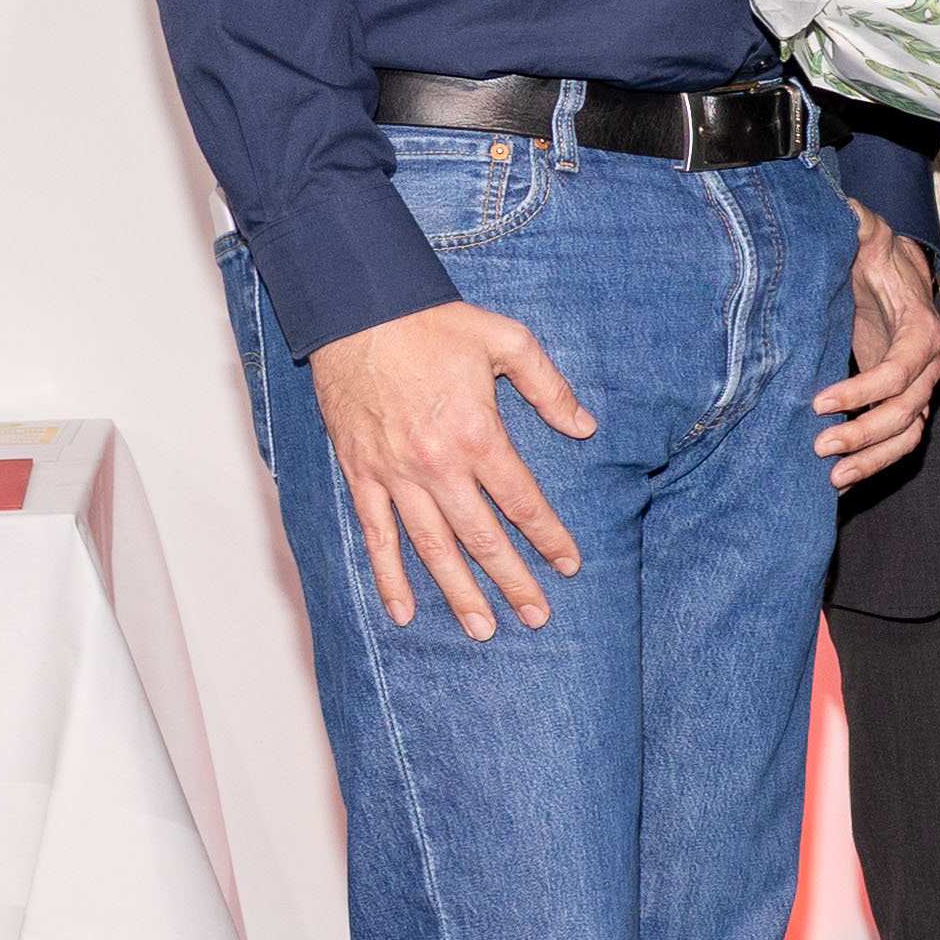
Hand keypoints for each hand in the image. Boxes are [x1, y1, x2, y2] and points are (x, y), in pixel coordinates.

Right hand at [308, 300, 593, 637]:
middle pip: (482, 538)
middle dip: (513, 581)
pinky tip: (403, 610)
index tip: (569, 565)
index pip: (523, 503)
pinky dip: (388, 576)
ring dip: (458, 592)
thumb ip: (550, 388)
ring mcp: (394, 475)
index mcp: (478, 436)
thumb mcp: (508, 341)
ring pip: (431, 548)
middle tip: (537, 617)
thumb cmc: (433, 323)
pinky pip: (376, 535)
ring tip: (482, 629)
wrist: (355, 311)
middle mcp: (436, 466)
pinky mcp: (361, 474)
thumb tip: (584, 428)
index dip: (549, 538)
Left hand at [815, 202, 939, 485]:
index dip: (865, 390)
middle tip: (818, 445)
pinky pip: (900, 440)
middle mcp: (928, 362)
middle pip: (907, 410)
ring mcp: (918, 385)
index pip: (903, 369)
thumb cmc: (871, 252)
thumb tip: (845, 212)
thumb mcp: (864, 230)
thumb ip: (856, 222)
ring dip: (873, 458)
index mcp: (921, 327)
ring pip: (909, 433)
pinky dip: (876, 461)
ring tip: (832, 475)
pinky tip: (839, 477)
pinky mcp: (901, 400)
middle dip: (865, 432)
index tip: (818, 401)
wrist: (884, 268)